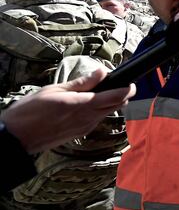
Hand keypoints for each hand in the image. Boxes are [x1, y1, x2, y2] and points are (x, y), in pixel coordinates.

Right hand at [3, 68, 135, 153]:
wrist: (17, 137)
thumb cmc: (30, 111)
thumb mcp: (55, 90)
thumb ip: (82, 83)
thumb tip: (102, 72)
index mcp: (83, 105)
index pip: (116, 97)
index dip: (128, 88)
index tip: (130, 81)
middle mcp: (89, 118)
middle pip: (117, 106)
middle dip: (122, 95)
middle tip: (120, 83)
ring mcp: (86, 127)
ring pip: (108, 113)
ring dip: (111, 102)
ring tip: (102, 91)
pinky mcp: (80, 133)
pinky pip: (97, 120)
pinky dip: (99, 110)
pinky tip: (89, 104)